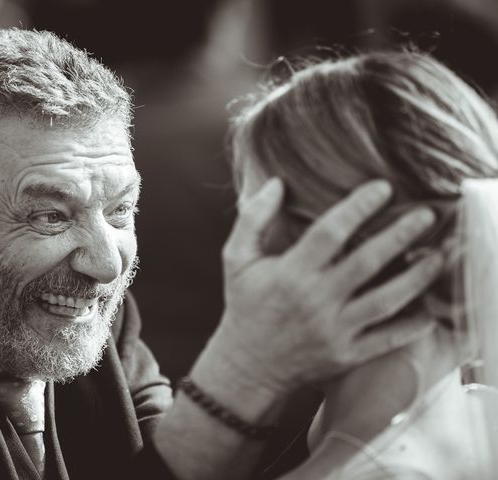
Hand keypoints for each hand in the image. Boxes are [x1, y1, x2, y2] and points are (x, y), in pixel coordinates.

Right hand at [217, 178, 442, 394]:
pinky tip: (431, 310)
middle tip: (426, 215)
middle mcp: (316, 300)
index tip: (383, 187)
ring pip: (385, 301)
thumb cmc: (245, 305)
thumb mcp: (236, 258)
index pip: (330, 233)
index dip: (358, 207)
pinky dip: (412, 326)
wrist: (248, 364)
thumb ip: (253, 218)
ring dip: (416, 278)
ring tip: (438, 255)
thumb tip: (276, 183)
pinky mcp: (346, 354)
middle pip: (366, 263)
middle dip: (399, 236)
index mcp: (290, 273)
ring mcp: (334, 330)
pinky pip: (386, 339)